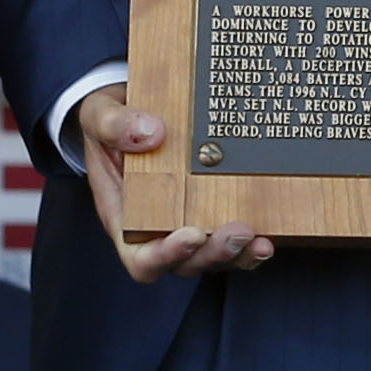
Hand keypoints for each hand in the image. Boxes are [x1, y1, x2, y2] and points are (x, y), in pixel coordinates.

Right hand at [78, 85, 274, 281]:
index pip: (141, 257)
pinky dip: (252, 239)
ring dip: (239, 254)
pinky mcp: (212, 207)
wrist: (128, 107)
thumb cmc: (109, 121)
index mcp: (124, 216)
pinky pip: (232, 235)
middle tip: (238, 232)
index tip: (191, 235)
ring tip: (261, 240)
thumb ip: (114, 126)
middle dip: (213, 253)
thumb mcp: (99, 115)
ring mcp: (187, 220)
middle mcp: (157, 227)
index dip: (166, 256)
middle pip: (186, 263)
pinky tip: (271, 228)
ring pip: (214, 256)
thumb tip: (152, 134)